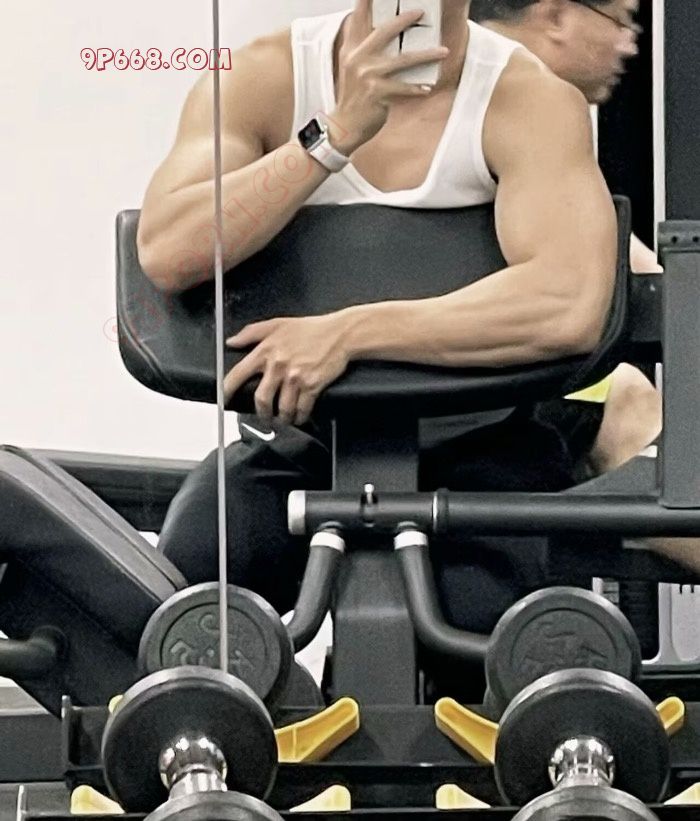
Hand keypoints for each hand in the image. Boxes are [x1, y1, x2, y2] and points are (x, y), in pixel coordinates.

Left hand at [225, 314, 351, 425]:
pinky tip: (299, 417)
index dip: (227, 391)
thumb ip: (251, 333)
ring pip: (282, 408)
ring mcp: (295, 377)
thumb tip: (231, 342)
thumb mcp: (277, 324)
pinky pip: (301, 410)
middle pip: (261, 399)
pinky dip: (299, 417)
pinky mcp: (312, 386)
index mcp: (266, 351)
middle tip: (264, 417)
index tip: (224, 401)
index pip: (238, 374)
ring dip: (282, 419)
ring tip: (283, 420)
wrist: (340, 333)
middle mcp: (278, 365)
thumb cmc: (311, 328)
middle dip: (262, 413)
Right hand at [330, 0, 448, 153]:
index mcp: (352, 48)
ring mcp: (368, 75)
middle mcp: (358, 58)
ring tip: (443, 52)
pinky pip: (404, 88)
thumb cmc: (353, 95)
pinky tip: (428, 87)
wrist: (344, 125)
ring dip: (426, 55)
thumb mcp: (351, 65)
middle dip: (405, 19)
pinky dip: (417, 88)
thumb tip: (384, 29)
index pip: (359, 16)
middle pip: (385, 31)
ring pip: (403, 60)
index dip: (367, 0)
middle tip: (421, 12)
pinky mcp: (377, 93)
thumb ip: (363, 45)